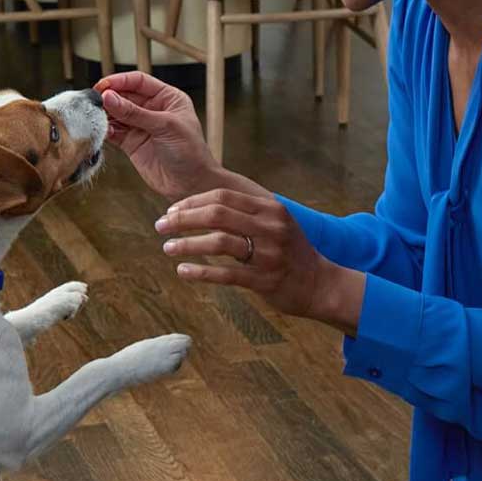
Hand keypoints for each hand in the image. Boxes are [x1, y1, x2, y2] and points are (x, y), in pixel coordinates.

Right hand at [94, 71, 219, 201]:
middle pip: (125, 96)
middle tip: (94, 102)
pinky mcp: (132, 144)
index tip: (103, 86)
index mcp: (167, 98)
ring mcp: (141, 127)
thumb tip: (110, 97)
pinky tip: (102, 131)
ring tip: (95, 116)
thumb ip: (135, 113)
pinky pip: (114, 132)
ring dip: (105, 114)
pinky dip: (106, 131)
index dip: (120, 81)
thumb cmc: (190, 152)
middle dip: (110, 98)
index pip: (139, 82)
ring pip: (117, 114)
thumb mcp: (165, 127)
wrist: (191, 184)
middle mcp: (153, 109)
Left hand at [154, 188, 363, 332]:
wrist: (320, 284)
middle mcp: (270, 227)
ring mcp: (268, 254)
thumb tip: (205, 204)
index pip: (223, 196)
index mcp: (270, 208)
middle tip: (161, 225)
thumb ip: (247, 212)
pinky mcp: (264, 280)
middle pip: (217, 214)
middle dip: (183, 218)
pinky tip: (183, 270)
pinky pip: (226, 274)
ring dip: (187, 244)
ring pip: (218, 242)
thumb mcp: (275, 223)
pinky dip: (200, 271)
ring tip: (167, 247)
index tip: (171, 210)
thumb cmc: (291, 252)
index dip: (192, 201)